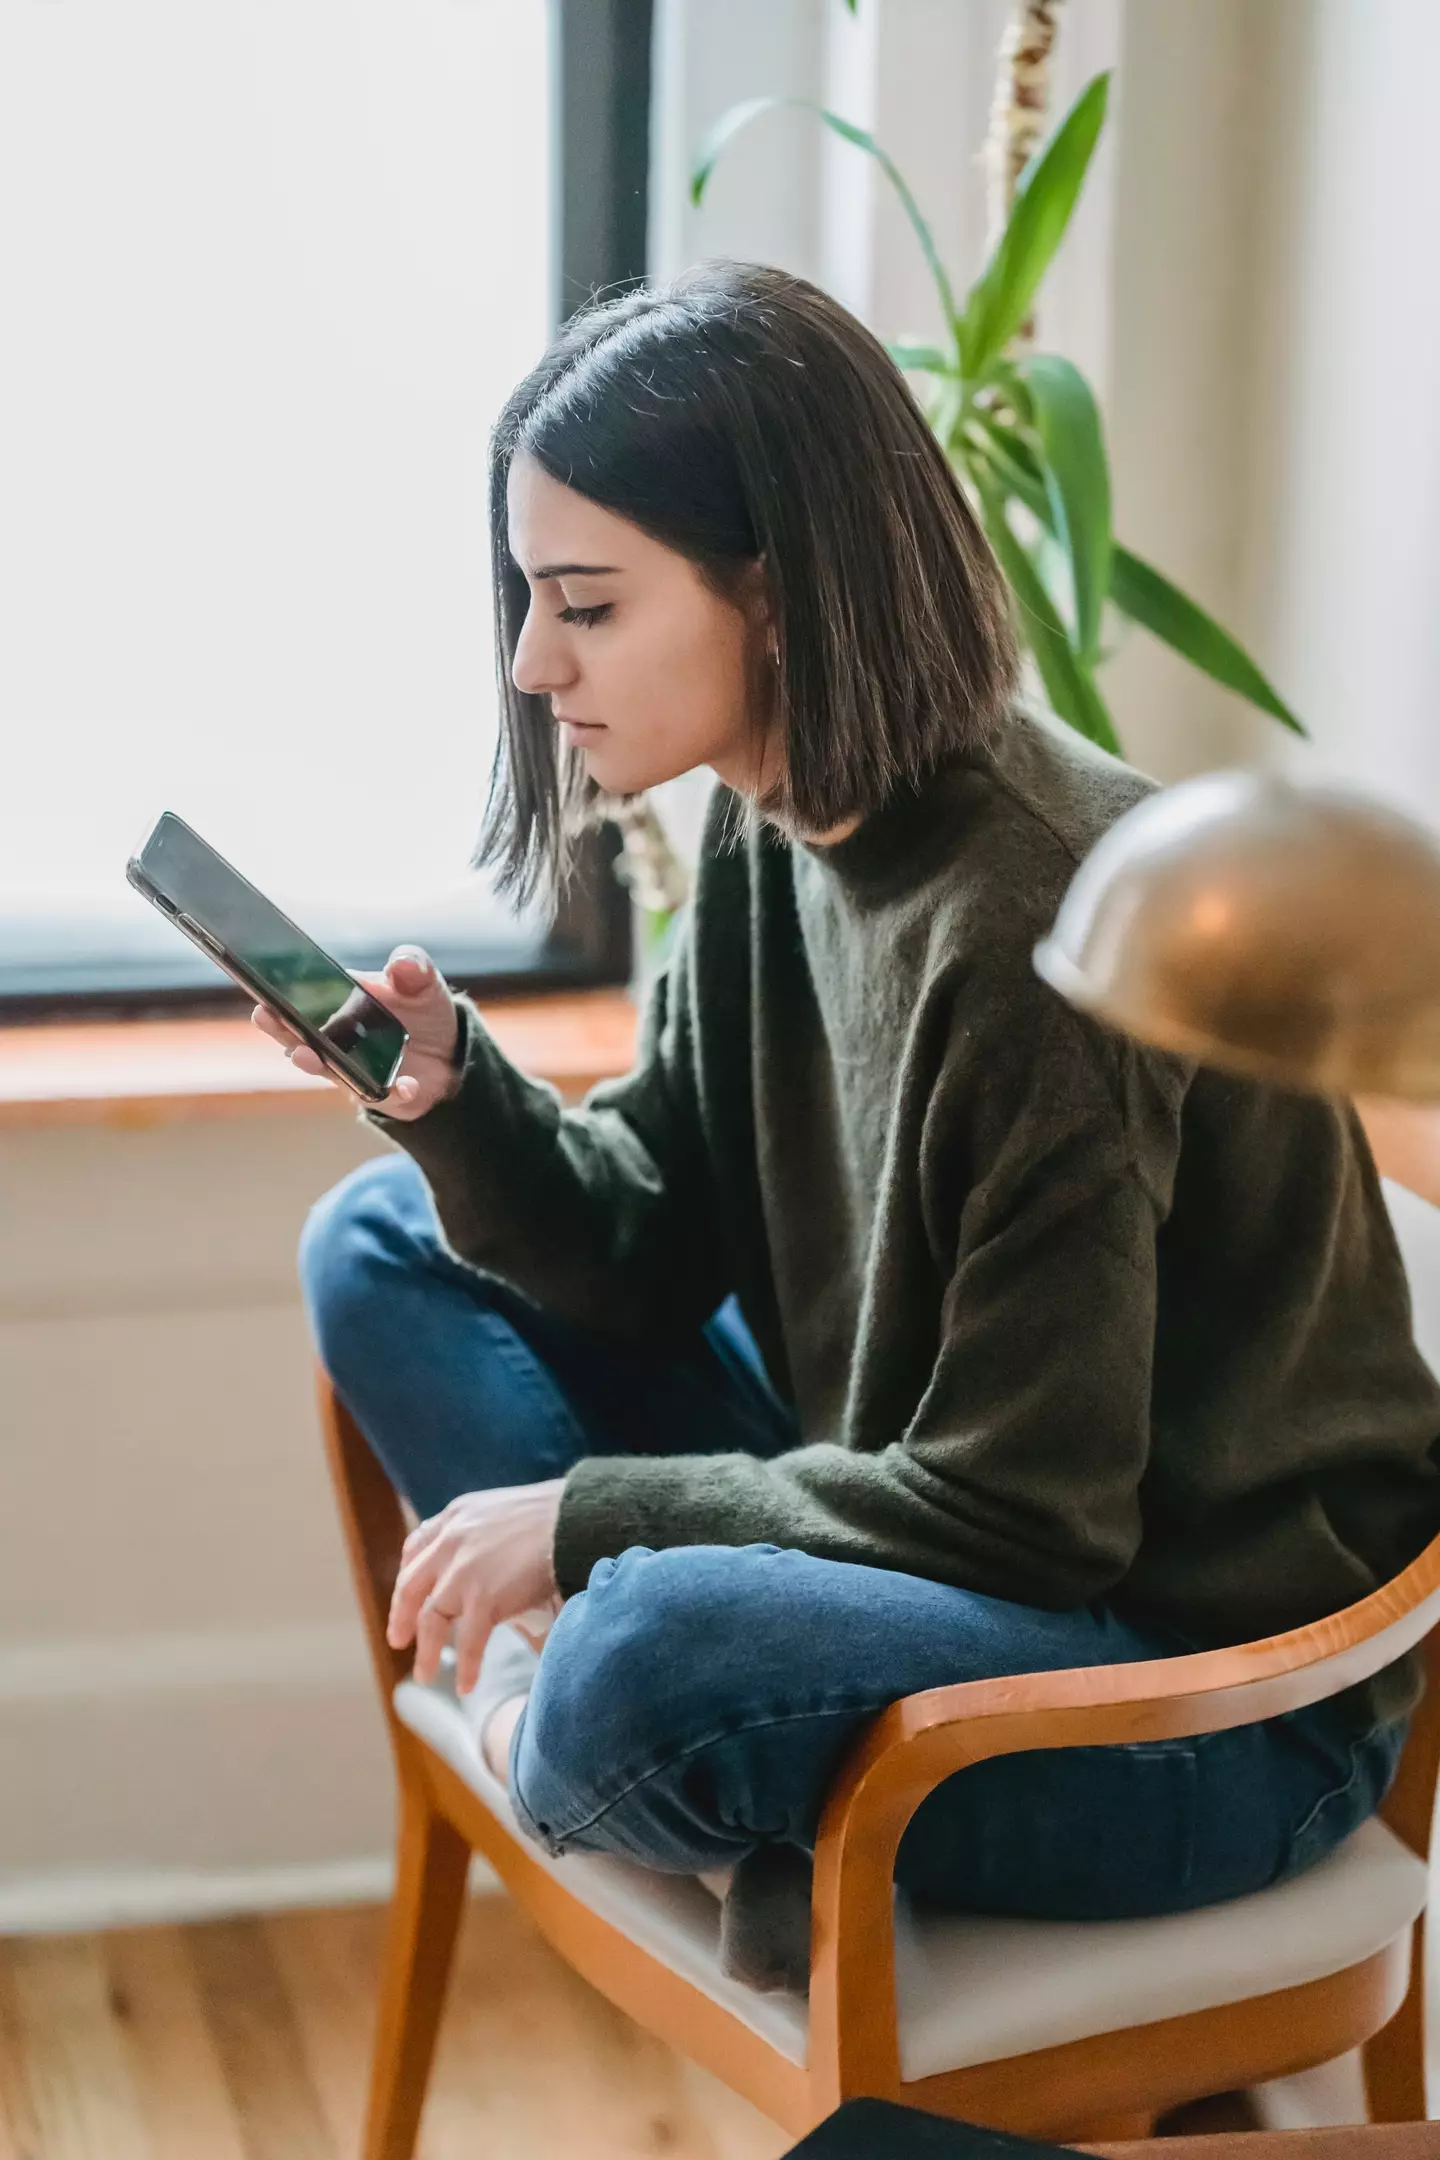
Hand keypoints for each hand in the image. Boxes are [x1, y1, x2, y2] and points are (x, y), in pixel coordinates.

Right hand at [250, 945, 459, 1119]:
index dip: (280, 999)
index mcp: (339, 1007)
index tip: (263, 993)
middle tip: (265, 1017)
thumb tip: (401, 963)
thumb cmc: (422, 1010)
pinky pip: (382, 1097)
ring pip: (328, 1070)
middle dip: (281, 1029)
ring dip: (316, 1063)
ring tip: (306, 1055)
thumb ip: (412, 967)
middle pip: (300, 1038)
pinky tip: (403, 1086)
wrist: (451, 1051)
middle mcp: (337, 1042)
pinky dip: (391, 1093)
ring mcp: (354, 1071)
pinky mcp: (382, 1095)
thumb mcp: (422, 981)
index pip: (301, 1003)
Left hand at [387, 1480, 564, 1693]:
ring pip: (431, 1620)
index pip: (417, 1547)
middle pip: (412, 1586)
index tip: (407, 1595)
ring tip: (424, 1676)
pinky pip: (468, 1642)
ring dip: (426, 1652)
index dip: (408, 1575)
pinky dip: (466, 1667)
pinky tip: (465, 1686)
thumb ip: (485, 1532)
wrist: (578, 1519)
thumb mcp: (505, 1510)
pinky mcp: (484, 1598)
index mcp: (457, 1516)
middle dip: (402, 1616)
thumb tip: (489, 1559)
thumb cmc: (557, 1515)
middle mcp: (451, 1541)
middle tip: (398, 1640)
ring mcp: (463, 1571)